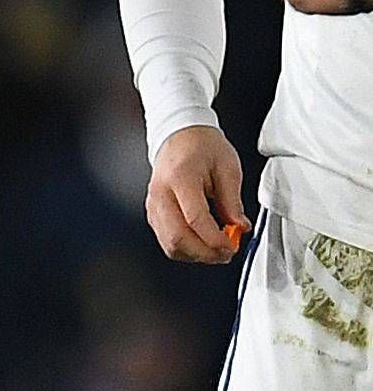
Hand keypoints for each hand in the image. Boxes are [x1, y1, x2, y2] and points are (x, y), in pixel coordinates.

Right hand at [144, 125, 248, 264]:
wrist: (179, 136)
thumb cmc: (202, 147)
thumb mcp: (227, 168)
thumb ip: (232, 201)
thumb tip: (239, 227)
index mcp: (180, 178)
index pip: (195, 219)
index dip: (214, 239)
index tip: (232, 246)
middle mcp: (161, 195)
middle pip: (177, 238)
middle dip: (204, 253)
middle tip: (226, 253)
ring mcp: (153, 207)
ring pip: (170, 245)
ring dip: (195, 254)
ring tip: (216, 250)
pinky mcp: (153, 215)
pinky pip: (166, 241)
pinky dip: (186, 248)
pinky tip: (202, 244)